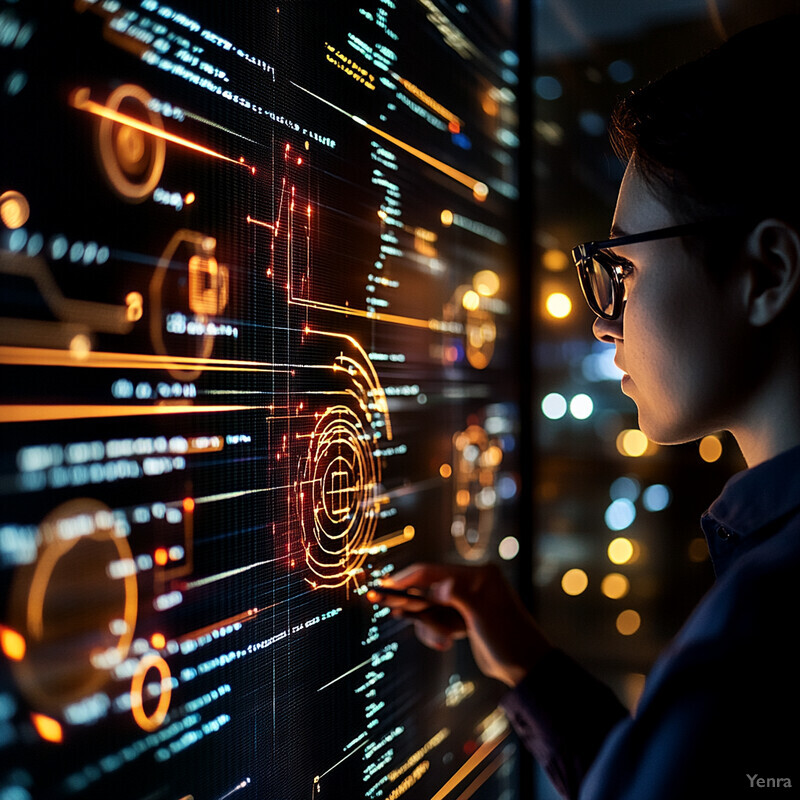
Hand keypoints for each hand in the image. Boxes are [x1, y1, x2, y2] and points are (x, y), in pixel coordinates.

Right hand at [375, 563, 552, 687]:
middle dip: (413, 603)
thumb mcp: (483, 616)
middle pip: (430, 588)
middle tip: (390, 608)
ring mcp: (467, 602)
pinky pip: (440, 621)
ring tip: (442, 641)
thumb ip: (459, 596)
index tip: (385, 585)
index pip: (434, 572)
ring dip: (430, 626)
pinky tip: (444, 643)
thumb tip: (439, 587)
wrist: (526, 666)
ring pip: (432, 609)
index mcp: (478, 576)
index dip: (408, 578)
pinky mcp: (465, 619)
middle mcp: (471, 584)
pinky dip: (436, 632)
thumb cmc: (510, 637)